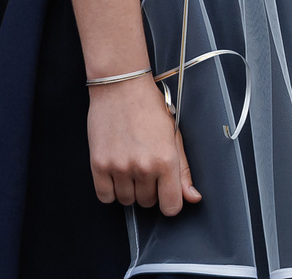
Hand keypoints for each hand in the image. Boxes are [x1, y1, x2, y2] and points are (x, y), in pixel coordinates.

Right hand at [87, 77, 200, 215]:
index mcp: (166, 160)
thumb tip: (192, 197)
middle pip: (148, 203)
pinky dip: (111, 190)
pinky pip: (105, 196)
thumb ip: (183, 170)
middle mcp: (143, 167)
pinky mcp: (99, 165)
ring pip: (127, 201)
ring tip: (130, 166)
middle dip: (149, 190)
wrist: (121, 86)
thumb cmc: (149, 106)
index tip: (166, 194)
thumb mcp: (173, 135)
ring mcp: (119, 167)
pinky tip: (116, 173)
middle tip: (146, 167)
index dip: (170, 202)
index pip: (171, 206)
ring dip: (129, 189)